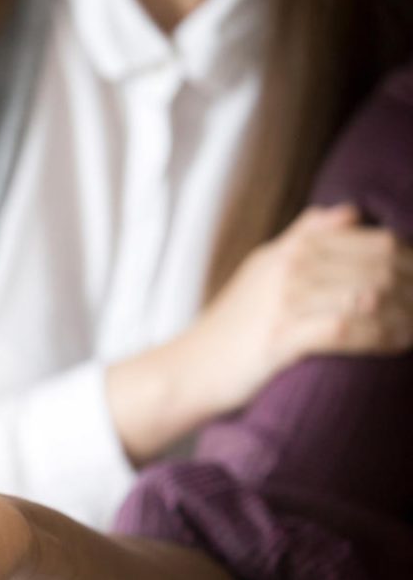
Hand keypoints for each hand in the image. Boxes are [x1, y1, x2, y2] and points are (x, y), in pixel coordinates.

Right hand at [190, 205, 412, 408]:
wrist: (189, 369)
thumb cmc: (232, 326)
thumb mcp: (262, 269)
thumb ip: (303, 237)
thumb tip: (348, 210)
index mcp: (289, 250)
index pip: (372, 242)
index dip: (409, 262)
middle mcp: (288, 268)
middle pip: (377, 267)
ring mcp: (284, 302)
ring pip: (368, 297)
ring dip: (406, 316)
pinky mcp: (281, 338)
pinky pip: (346, 329)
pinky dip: (380, 338)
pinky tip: (398, 345)